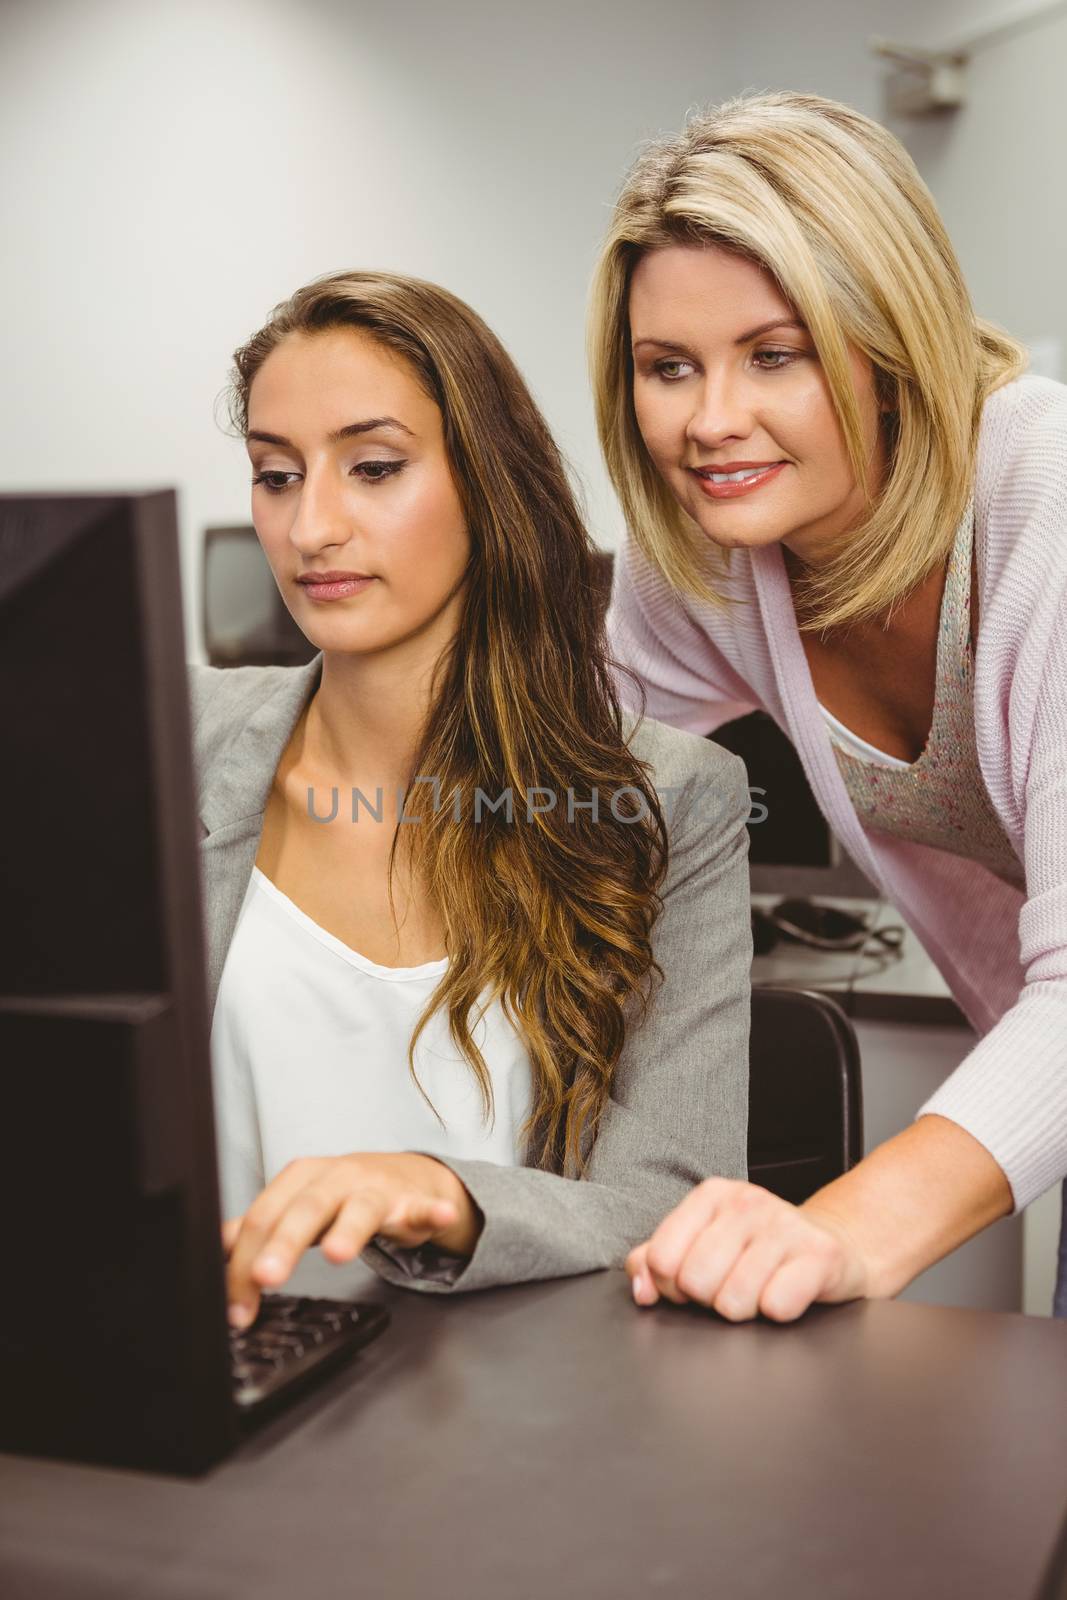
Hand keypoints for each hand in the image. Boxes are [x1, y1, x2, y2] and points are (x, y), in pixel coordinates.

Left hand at [222, 1152, 481, 1327]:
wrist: (405, 1177)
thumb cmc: (343, 1195)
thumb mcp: (296, 1205)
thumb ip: (259, 1227)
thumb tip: (213, 1249)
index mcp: (300, 1179)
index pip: (263, 1219)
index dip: (244, 1263)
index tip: (235, 1306)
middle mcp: (335, 1178)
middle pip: (304, 1211)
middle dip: (283, 1244)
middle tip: (266, 1277)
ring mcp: (376, 1188)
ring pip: (359, 1208)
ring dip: (349, 1229)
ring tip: (338, 1254)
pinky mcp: (412, 1201)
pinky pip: (423, 1207)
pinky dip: (431, 1212)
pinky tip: (438, 1216)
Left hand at [625, 1178, 868, 1322]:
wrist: (831, 1248)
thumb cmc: (758, 1251)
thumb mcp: (704, 1243)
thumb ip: (657, 1261)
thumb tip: (641, 1289)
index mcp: (711, 1196)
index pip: (661, 1258)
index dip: (672, 1286)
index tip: (693, 1281)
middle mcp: (747, 1203)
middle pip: (695, 1282)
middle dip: (709, 1299)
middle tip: (730, 1287)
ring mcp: (786, 1226)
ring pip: (733, 1301)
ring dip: (745, 1309)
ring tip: (759, 1290)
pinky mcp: (821, 1255)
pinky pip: (776, 1305)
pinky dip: (778, 1311)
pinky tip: (786, 1292)